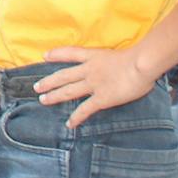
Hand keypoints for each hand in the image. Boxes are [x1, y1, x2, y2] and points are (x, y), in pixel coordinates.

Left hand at [37, 46, 151, 127]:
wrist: (141, 64)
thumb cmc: (139, 58)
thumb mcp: (122, 53)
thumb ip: (115, 61)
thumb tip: (120, 66)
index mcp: (94, 56)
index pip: (70, 53)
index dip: (56, 54)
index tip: (44, 56)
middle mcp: (89, 69)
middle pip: (63, 75)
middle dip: (49, 81)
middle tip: (37, 87)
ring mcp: (93, 84)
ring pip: (68, 91)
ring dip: (54, 96)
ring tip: (43, 101)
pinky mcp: (101, 99)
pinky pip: (85, 110)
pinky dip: (76, 117)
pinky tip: (69, 124)